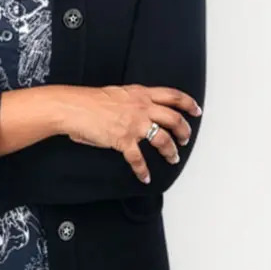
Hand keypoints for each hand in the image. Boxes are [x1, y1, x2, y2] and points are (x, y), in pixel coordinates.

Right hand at [60, 84, 201, 183]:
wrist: (73, 107)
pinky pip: (138, 159)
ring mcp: (134, 124)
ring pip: (163, 139)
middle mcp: (141, 108)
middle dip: (184, 131)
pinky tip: (145, 176)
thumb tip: (141, 108)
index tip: (196, 110)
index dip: (188, 103)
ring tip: (172, 157)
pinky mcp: (123, 140)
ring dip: (171, 151)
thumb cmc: (90, 100)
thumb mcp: (118, 92)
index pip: (173, 96)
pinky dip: (143, 171)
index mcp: (140, 94)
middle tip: (185, 138)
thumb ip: (133, 99)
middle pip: (174, 119)